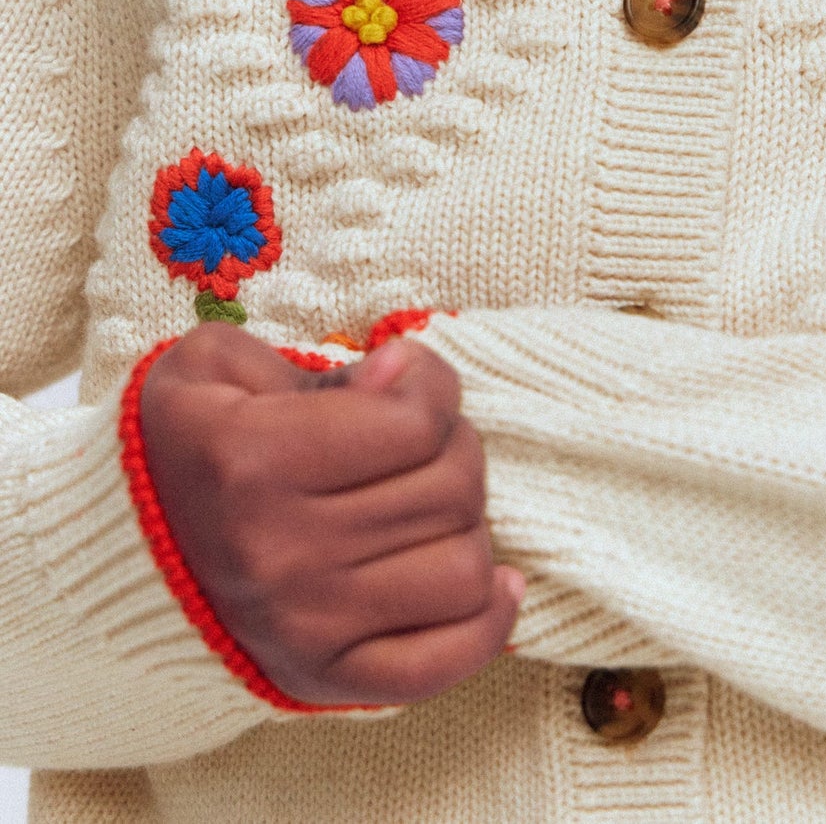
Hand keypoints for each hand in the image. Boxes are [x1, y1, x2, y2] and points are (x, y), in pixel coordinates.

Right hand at [139, 324, 524, 706]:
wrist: (120, 555)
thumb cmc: (188, 443)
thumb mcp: (216, 366)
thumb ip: (315, 360)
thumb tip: (400, 374)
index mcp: (252, 461)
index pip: (416, 421)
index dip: (431, 384)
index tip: (401, 380)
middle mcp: (281, 554)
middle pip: (453, 489)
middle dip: (453, 444)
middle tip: (414, 438)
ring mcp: (305, 626)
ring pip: (464, 569)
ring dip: (465, 523)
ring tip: (425, 501)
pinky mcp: (323, 678)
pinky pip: (445, 662)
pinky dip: (487, 620)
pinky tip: (491, 579)